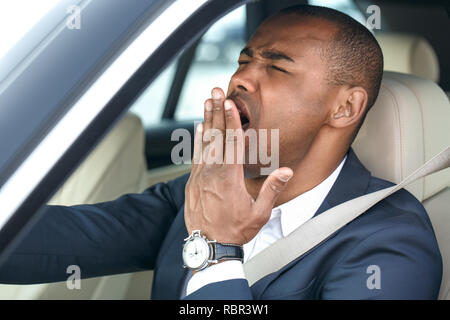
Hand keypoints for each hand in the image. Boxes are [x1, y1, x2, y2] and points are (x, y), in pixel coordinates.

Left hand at [184, 87, 292, 244]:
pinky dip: (197, 140)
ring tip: (206, 102)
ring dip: (206, 120)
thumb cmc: (236, 230)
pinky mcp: (192, 182)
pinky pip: (195, 155)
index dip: (232, 119)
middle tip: (214, 91)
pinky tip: (199, 128)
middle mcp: (213, 172)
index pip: (232, 142)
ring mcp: (200, 176)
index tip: (230, 102)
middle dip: (216, 111)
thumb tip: (287, 171)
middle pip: (216, 136)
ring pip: (204, 143)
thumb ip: (272, 189)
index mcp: (230, 177)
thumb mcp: (259, 213)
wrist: (210, 246)